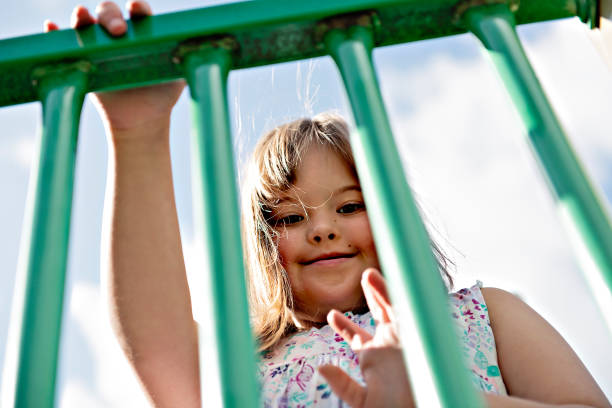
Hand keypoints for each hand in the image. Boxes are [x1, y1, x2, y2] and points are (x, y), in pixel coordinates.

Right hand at [44, 1, 185, 135]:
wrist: (142, 121)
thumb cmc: (163, 94)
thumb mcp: (179, 76)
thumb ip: (187, 59)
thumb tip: (205, 47)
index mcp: (143, 31)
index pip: (138, 12)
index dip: (138, 8)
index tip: (138, 11)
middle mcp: (118, 33)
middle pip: (108, 11)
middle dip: (110, 15)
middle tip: (119, 31)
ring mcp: (98, 44)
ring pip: (85, 23)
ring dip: (81, 17)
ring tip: (81, 19)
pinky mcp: (81, 59)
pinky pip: (63, 43)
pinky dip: (54, 34)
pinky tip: (52, 29)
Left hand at [319, 269, 414, 407]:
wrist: (423, 407)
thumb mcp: (362, 402)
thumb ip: (343, 385)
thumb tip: (321, 368)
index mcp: (374, 358)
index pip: (356, 337)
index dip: (344, 325)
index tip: (332, 315)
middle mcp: (389, 345)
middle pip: (379, 313)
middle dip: (371, 294)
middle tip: (365, 276)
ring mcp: (403, 338)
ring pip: (391, 307)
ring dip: (382, 289)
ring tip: (369, 274)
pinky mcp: (418, 336)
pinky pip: (407, 311)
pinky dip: (397, 297)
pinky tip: (388, 284)